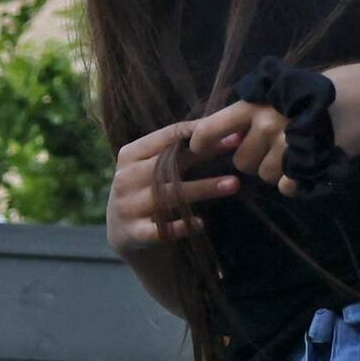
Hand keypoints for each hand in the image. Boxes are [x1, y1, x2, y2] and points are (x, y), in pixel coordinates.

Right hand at [105, 118, 246, 255]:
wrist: (121, 234)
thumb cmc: (145, 192)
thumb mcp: (149, 167)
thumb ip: (172, 151)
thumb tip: (218, 126)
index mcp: (129, 156)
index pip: (165, 137)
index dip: (198, 132)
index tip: (230, 132)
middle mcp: (125, 179)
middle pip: (168, 163)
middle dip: (205, 155)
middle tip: (238, 152)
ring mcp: (127, 207)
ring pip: (168, 195)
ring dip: (203, 188)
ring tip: (233, 184)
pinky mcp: (133, 233)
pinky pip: (160, 230)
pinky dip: (180, 227)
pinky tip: (200, 223)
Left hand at [181, 96, 298, 194]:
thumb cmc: (322, 91)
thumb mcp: (280, 92)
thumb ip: (252, 113)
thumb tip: (227, 135)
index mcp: (254, 105)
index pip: (210, 129)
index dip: (201, 142)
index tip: (201, 149)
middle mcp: (266, 125)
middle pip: (241, 161)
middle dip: (254, 158)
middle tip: (274, 145)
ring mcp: (287, 147)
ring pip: (265, 175)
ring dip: (277, 169)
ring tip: (296, 151)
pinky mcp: (308, 166)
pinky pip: (286, 187)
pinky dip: (294, 182)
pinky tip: (306, 166)